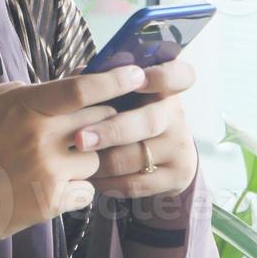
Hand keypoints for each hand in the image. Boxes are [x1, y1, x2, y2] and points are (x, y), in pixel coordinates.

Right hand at [0, 63, 146, 257]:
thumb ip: (12, 90)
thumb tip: (46, 85)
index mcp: (23, 107)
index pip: (83, 88)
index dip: (115, 79)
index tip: (137, 75)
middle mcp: (42, 138)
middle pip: (101, 120)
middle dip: (101, 120)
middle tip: (85, 126)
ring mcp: (50, 172)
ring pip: (97, 157)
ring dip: (88, 158)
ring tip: (61, 161)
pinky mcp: (53, 202)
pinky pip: (88, 190)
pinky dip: (79, 188)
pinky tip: (56, 186)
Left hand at [71, 59, 198, 222]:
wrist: (164, 157)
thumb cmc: (132, 115)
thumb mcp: (127, 96)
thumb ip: (107, 83)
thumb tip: (79, 74)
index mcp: (167, 88)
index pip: (180, 75)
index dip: (161, 76)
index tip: (138, 78)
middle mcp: (177, 115)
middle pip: (149, 122)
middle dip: (111, 131)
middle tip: (80, 139)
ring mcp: (180, 147)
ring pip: (138, 157)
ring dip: (102, 162)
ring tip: (76, 161)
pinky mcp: (177, 175)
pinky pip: (137, 183)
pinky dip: (109, 182)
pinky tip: (91, 177)